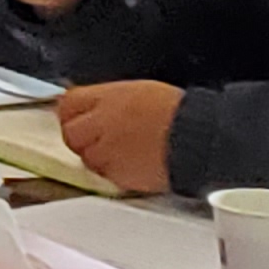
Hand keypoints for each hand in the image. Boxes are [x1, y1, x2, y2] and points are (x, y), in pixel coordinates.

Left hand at [55, 80, 184, 191]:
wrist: (200, 138)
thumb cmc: (179, 113)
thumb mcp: (139, 92)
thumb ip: (110, 101)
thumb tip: (95, 107)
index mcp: (108, 98)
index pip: (68, 104)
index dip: (70, 113)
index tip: (76, 119)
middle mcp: (102, 123)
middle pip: (70, 133)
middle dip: (80, 138)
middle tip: (96, 141)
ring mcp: (109, 150)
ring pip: (86, 158)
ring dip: (96, 158)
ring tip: (119, 154)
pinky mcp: (121, 175)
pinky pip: (106, 176)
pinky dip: (113, 173)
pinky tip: (130, 166)